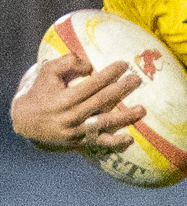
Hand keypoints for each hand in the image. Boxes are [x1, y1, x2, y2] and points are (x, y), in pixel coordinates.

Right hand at [9, 54, 144, 149]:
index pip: (92, 84)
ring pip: (104, 122)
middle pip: (102, 101)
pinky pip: (99, 142)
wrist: (25, 120)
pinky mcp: (78, 140)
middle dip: (121, 89)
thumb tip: (90, 65)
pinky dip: (114, 142)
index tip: (124, 64)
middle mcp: (71, 115)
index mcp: (65, 97)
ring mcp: (76, 130)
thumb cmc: (40, 91)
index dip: (109, 74)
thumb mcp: (47, 71)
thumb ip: (67, 62)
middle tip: (138, 79)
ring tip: (142, 110)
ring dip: (124, 117)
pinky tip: (129, 138)